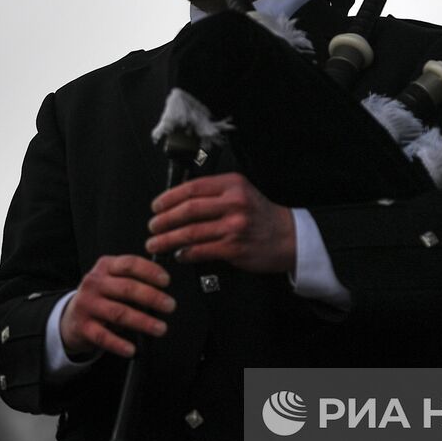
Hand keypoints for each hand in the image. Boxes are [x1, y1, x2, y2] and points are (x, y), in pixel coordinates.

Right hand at [59, 255, 175, 358]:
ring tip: (160, 328)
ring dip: (142, 321)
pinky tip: (131, 349)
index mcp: (106, 266)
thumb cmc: (102, 296)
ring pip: (118, 312)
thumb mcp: (114, 280)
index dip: (150, 271)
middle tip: (170, 306)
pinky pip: (103, 336)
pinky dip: (119, 344)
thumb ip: (134, 280)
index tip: (166, 281)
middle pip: (127, 288)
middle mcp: (94, 283)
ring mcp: (87, 304)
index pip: (129, 264)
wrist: (72, 317)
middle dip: (152, 297)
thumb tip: (163, 290)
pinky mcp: (83, 326)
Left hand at [146, 172, 295, 274]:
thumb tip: (177, 203)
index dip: (169, 198)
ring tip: (156, 243)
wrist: (288, 237)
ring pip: (190, 232)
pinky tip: (178, 255)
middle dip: (164, 220)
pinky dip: (185, 254)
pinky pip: (200, 251)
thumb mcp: (242, 193)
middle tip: (152, 226)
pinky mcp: (234, 248)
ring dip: (168, 239)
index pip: (192, 188)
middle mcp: (234, 203)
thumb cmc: (261, 216)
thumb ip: (214, 194)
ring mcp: (234, 226)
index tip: (156, 206)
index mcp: (232, 185)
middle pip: (188, 210)